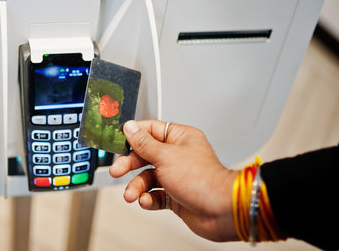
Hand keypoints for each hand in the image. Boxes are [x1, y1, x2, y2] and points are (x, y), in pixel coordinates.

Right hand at [109, 120, 238, 241]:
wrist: (221, 211)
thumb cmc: (202, 179)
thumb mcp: (165, 156)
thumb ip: (144, 143)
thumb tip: (130, 128)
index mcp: (180, 138)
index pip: (151, 130)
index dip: (134, 136)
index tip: (118, 142)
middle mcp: (178, 155)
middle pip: (146, 155)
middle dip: (130, 165)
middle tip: (118, 171)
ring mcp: (177, 175)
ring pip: (148, 177)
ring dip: (137, 186)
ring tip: (132, 194)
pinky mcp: (176, 195)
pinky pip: (155, 194)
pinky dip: (148, 199)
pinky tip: (146, 201)